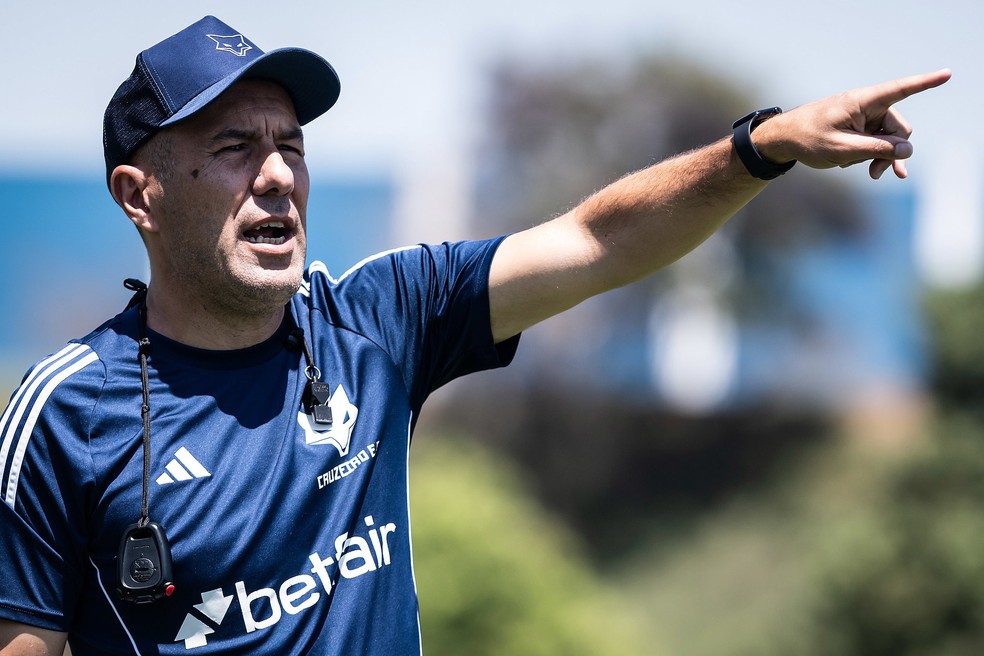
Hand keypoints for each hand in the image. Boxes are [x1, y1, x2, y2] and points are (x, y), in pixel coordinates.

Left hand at [756, 69, 950, 179]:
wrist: (783, 139)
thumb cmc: (807, 139)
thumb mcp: (842, 149)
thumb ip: (876, 150)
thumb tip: (908, 150)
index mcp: (862, 101)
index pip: (900, 90)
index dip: (925, 83)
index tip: (948, 74)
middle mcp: (866, 106)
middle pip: (898, 128)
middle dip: (892, 152)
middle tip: (875, 174)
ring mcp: (863, 117)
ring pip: (889, 139)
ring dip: (880, 157)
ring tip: (867, 174)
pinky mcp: (858, 128)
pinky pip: (876, 142)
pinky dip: (872, 155)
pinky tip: (864, 169)